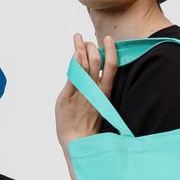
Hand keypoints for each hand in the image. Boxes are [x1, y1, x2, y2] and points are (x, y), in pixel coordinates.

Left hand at [55, 33, 117, 148]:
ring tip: (77, 38)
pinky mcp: (67, 96)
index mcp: (104, 91)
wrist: (78, 141)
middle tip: (85, 41)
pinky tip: (75, 53)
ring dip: (80, 48)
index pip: (111, 66)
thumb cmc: (88, 124)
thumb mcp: (98, 104)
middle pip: (96, 61)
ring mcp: (81, 92)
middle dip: (91, 47)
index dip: (111, 50)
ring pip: (84, 64)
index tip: (108, 39)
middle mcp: (94, 89)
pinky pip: (72, 76)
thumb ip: (98, 89)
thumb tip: (98, 75)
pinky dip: (74, 63)